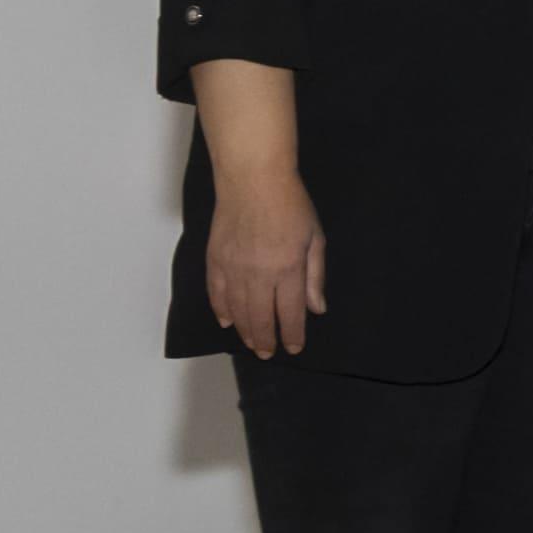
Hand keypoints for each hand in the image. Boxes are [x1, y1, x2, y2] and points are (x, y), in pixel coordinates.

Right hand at [206, 169, 328, 357]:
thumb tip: (317, 309)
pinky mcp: (215, 258)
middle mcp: (258, 274)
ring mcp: (233, 267)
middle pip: (260, 317)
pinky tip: (226, 321)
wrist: (253, 179)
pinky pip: (216, 292)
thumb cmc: (291, 205)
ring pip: (237, 310)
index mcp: (287, 269)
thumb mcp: (315, 238)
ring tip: (251, 343)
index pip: (290, 313)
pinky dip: (220, 309)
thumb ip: (315, 276)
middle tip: (268, 353)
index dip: (292, 334)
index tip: (293, 348)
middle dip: (265, 340)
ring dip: (244, 330)